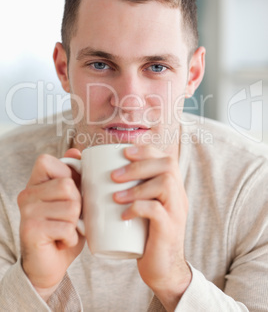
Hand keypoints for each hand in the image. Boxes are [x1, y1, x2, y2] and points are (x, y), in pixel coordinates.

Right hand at [17, 148, 84, 300]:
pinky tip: (62, 241)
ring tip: (65, 230)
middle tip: (70, 218)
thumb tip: (75, 150)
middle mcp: (26, 194)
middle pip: (67, 185)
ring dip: (76, 223)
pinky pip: (67, 227)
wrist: (49, 266)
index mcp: (35, 183)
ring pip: (71, 207)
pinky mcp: (31, 229)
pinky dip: (72, 237)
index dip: (66, 174)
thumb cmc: (63, 230)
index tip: (69, 193)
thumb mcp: (72, 200)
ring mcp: (27, 212)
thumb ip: (73, 176)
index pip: (48, 161)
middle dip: (78, 204)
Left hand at [112, 145, 190, 310]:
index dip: (146, 150)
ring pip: (165, 184)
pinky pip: (158, 211)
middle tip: (114, 176)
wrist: (163, 270)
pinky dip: (138, 207)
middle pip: (167, 165)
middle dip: (138, 165)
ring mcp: (176, 212)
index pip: (165, 157)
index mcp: (172, 187)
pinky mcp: (170, 229)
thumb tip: (97, 172)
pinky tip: (123, 215)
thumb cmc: (144, 235)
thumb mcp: (140, 208)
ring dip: (137, 186)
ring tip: (115, 196)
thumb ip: (129, 191)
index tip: (124, 152)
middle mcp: (178, 195)